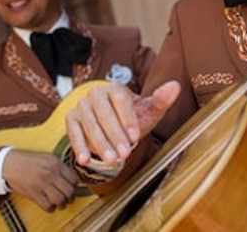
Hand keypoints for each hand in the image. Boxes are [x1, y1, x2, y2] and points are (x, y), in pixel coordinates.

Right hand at [3, 150, 79, 211]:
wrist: (9, 164)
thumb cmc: (28, 160)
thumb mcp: (47, 157)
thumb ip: (60, 166)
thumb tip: (71, 176)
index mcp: (56, 164)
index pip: (74, 179)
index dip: (74, 186)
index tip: (71, 188)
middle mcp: (51, 174)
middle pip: (70, 191)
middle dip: (71, 197)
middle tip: (68, 199)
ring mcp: (42, 184)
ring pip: (61, 200)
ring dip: (62, 205)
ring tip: (60, 204)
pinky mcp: (33, 193)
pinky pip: (48, 206)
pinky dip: (51, 209)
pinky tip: (50, 206)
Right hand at [65, 81, 179, 166]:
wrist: (114, 127)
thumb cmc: (134, 119)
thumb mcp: (149, 111)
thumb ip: (161, 100)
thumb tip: (175, 86)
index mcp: (115, 88)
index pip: (120, 101)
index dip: (127, 120)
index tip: (135, 137)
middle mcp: (96, 94)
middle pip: (104, 115)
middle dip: (115, 136)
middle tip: (123, 154)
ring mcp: (82, 106)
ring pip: (90, 126)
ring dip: (100, 145)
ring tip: (110, 160)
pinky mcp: (71, 119)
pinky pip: (74, 133)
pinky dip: (79, 147)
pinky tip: (85, 160)